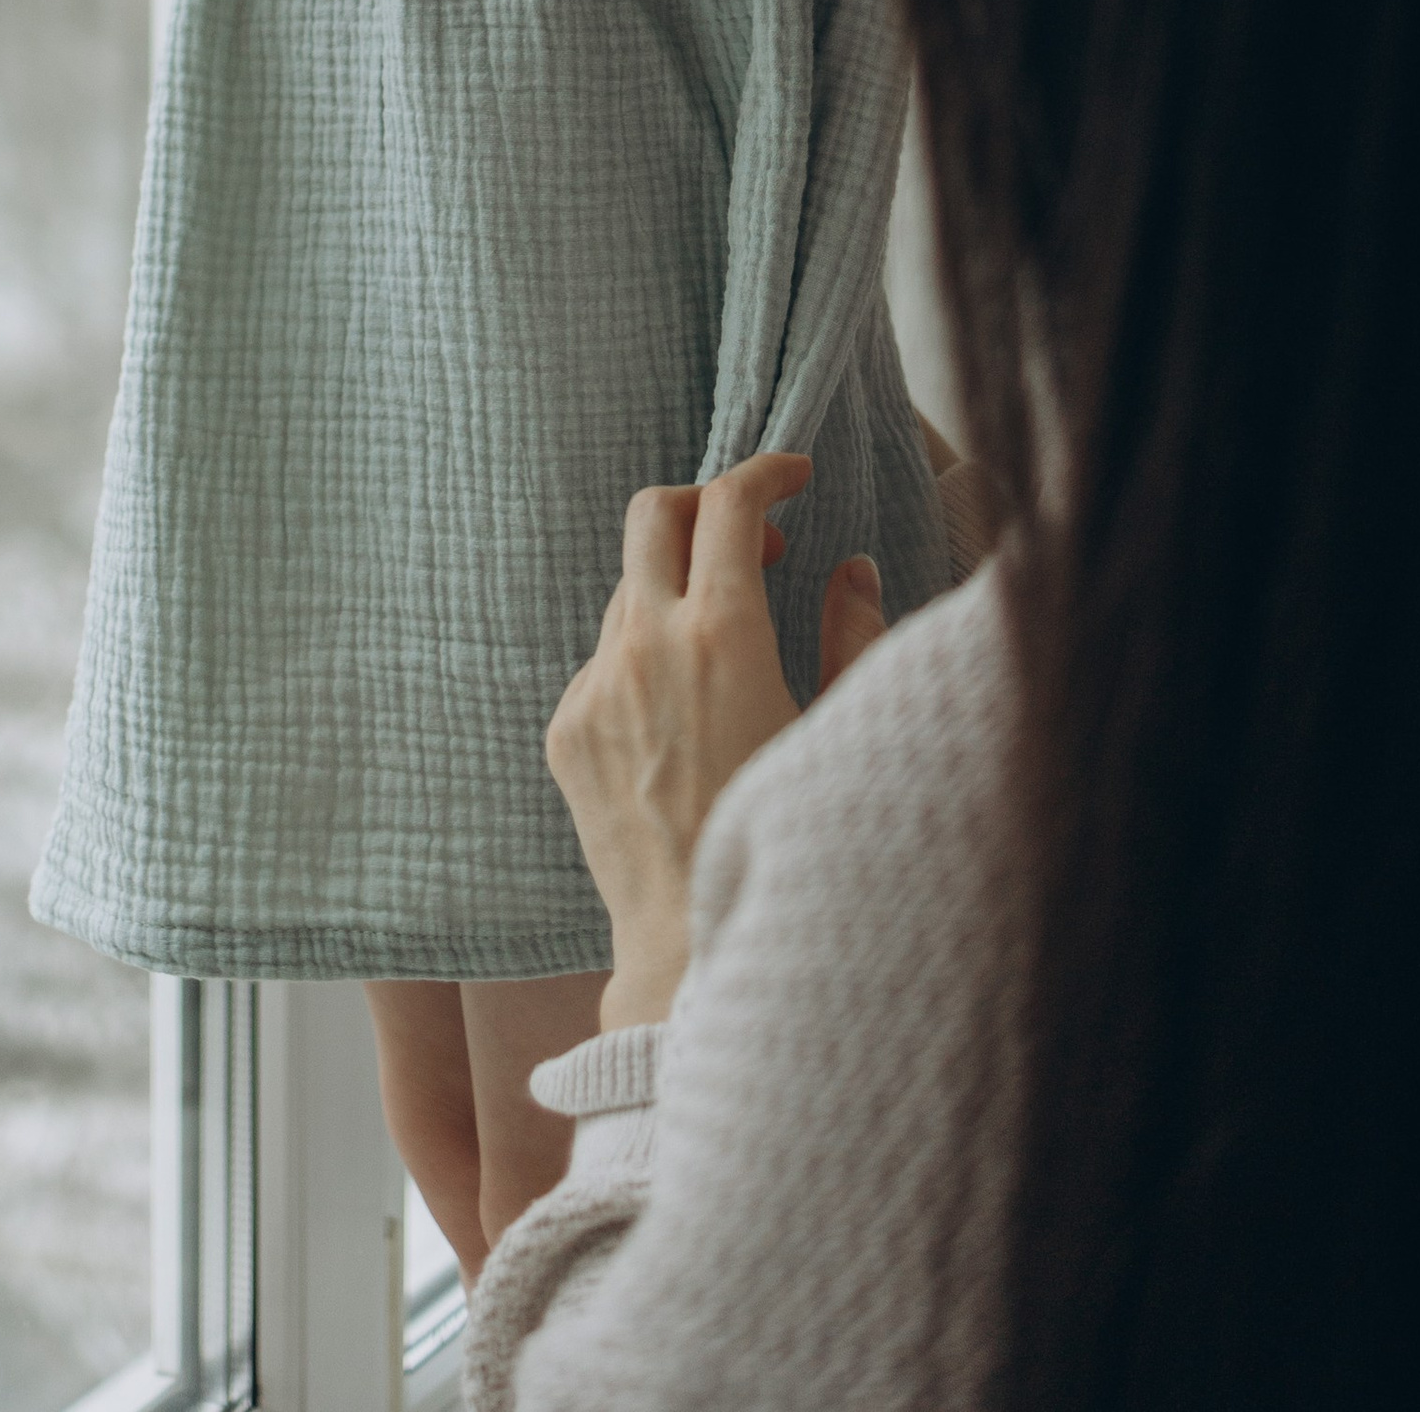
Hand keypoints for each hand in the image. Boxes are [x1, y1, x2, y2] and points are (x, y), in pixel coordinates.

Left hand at [545, 455, 885, 1025]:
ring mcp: (595, 686)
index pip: (729, 502)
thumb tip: (852, 567)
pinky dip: (643, 662)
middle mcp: (645, 646)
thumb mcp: (838, 730)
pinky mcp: (565, 729)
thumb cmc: (786, 840)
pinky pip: (602, 664)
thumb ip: (853, 634)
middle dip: (702, 504)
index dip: (764, 471)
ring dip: (676, 593)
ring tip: (730, 651)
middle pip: (652, 512)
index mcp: (722, 636)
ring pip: (626, 593)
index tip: (794, 477)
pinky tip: (687, 723)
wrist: (693, 949)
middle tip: (751, 536)